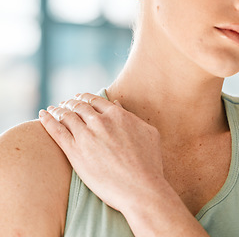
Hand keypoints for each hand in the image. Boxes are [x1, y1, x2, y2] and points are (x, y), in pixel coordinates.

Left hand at [39, 93, 164, 212]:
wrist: (141, 188)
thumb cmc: (149, 162)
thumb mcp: (148, 132)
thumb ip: (130, 116)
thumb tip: (116, 105)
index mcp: (117, 115)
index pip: (95, 100)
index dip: (85, 98)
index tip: (80, 100)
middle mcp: (99, 121)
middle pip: (79, 106)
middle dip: (70, 103)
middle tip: (65, 104)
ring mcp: (85, 136)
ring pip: (66, 116)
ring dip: (58, 109)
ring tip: (53, 109)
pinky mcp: (74, 152)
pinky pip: (56, 131)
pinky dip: (47, 120)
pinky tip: (42, 114)